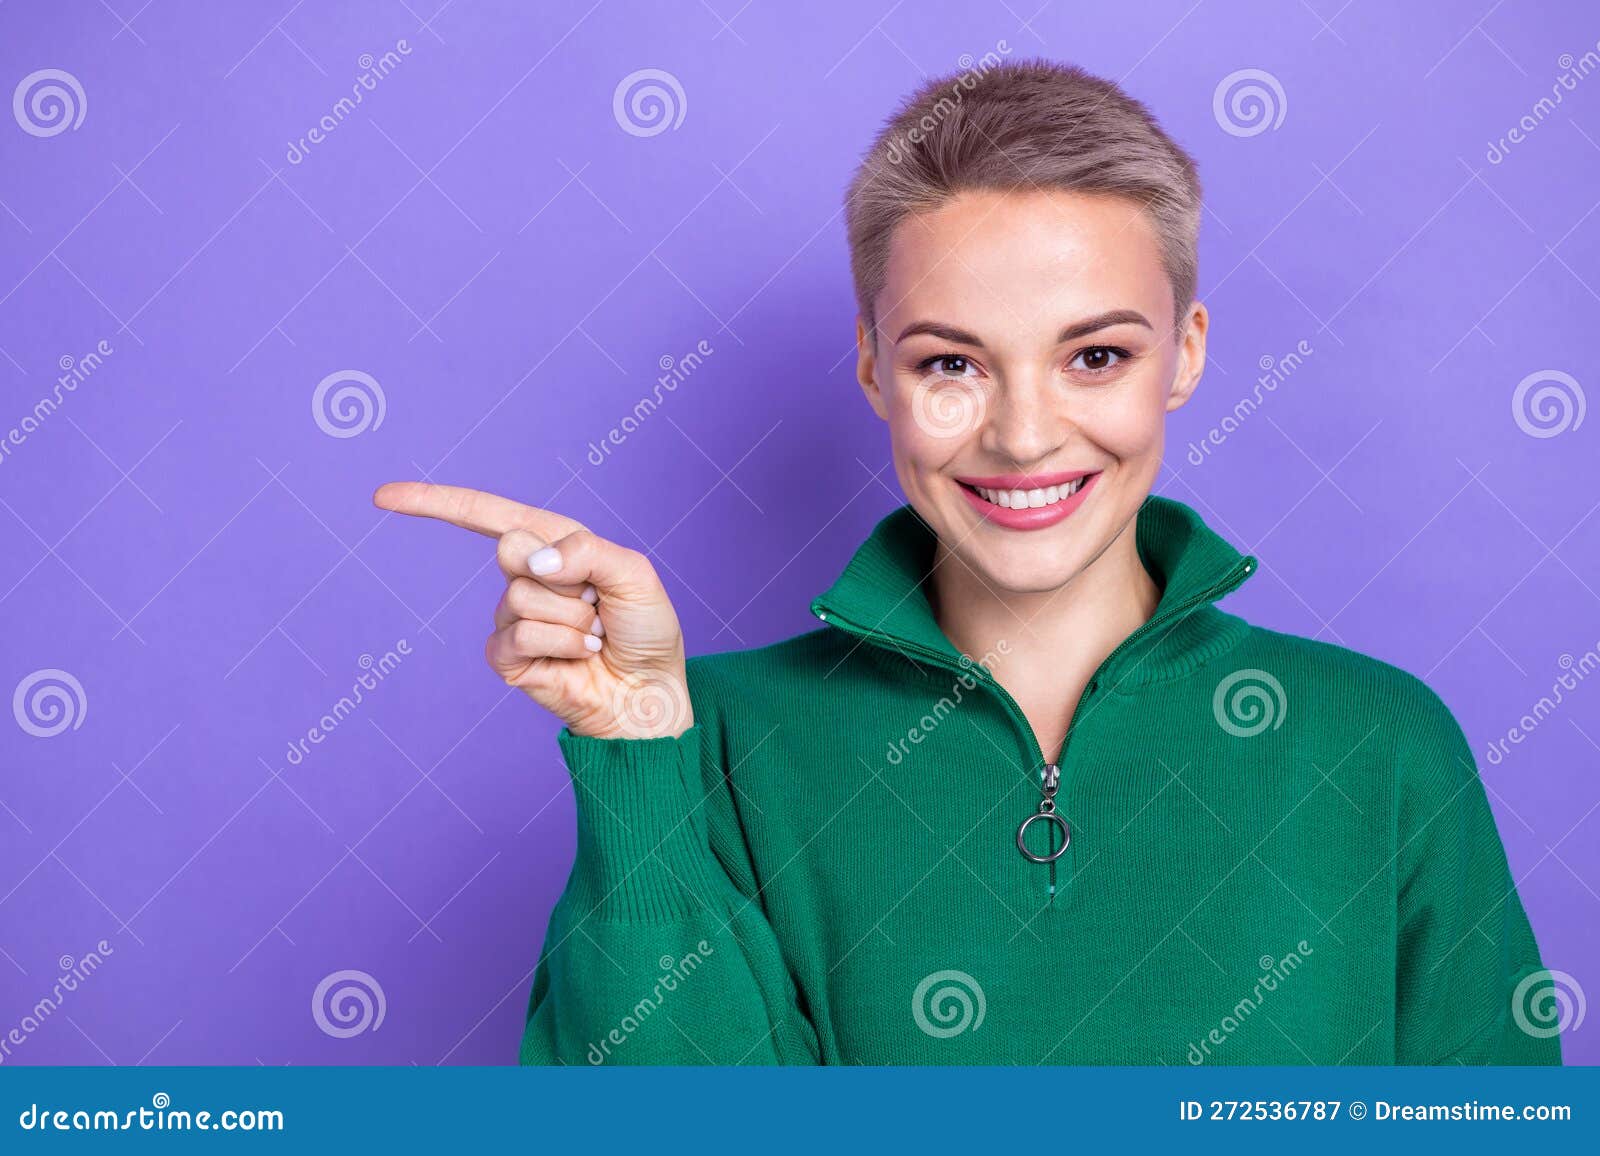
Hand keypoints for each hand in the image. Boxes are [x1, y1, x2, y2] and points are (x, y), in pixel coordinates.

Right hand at [373, 482, 692, 739]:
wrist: (648, 692)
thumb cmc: (645, 630)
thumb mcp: (633, 573)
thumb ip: (587, 550)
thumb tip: (532, 560)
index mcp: (552, 541)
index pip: (484, 514)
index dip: (433, 502)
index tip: (382, 496)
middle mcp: (526, 575)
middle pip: (510, 549)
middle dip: (564, 576)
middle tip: (595, 602)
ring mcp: (511, 617)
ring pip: (521, 598)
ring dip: (571, 618)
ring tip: (592, 635)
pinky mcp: (507, 657)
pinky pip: (520, 635)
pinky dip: (560, 644)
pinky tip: (577, 657)